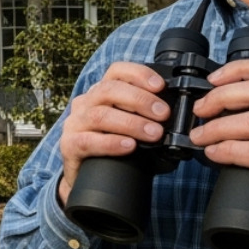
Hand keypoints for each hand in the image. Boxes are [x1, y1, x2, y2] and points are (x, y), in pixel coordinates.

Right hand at [56, 62, 170, 206]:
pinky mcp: (69, 145)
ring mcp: (75, 123)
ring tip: (154, 134)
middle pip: (109, 90)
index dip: (138, 74)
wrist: (84, 177)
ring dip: (131, 123)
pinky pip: (88, 141)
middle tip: (163, 114)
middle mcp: (86, 103)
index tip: (160, 86)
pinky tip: (129, 146)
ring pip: (100, 115)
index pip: (117, 71)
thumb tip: (179, 117)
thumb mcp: (129, 126)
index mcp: (101, 92)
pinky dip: (111, 143)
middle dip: (140, 100)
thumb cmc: (113, 147)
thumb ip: (146, 117)